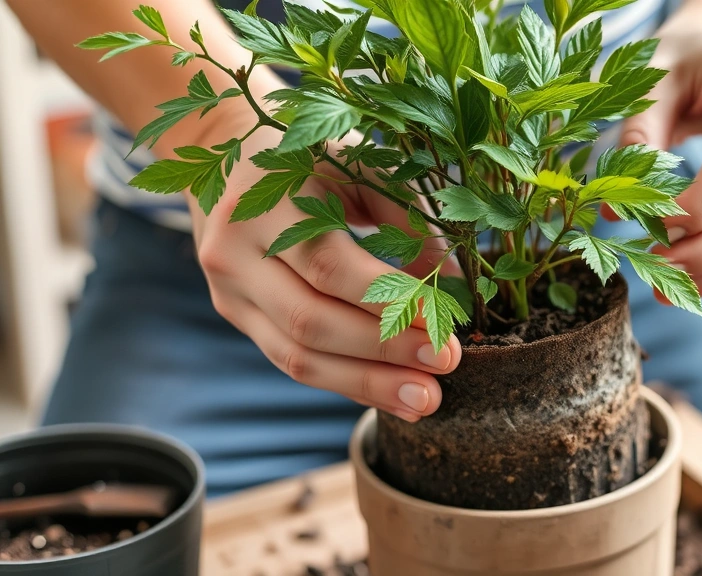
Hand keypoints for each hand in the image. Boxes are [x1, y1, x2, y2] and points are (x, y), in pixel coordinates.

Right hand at [187, 124, 460, 422]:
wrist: (229, 151)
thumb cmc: (313, 157)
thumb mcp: (361, 164)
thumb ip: (408, 219)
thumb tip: (451, 289)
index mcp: (265, 201)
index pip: (329, 265)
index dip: (388, 300)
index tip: (443, 323)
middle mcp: (234, 251)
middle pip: (309, 320)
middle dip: (384, 351)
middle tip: (446, 364)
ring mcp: (228, 290)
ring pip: (296, 357)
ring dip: (366, 384)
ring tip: (425, 399)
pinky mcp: (237, 316)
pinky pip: (291, 361)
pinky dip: (345, 381)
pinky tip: (390, 392)